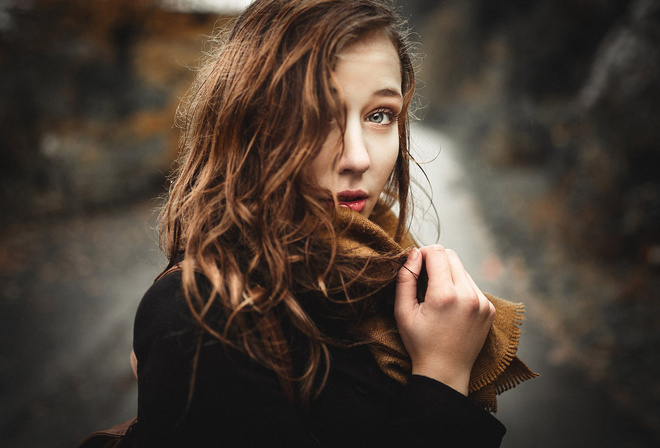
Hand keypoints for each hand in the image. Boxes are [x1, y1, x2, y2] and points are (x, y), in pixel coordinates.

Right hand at [394, 245, 495, 394]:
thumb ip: (406, 278)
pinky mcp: (489, 308)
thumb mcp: (402, 312)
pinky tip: (451, 306)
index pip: (437, 252)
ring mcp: (483, 302)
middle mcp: (468, 295)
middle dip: (435, 260)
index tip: (415, 266)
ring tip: (437, 296)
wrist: (445, 372)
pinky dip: (460, 288)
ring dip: (448, 274)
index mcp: (445, 295)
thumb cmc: (419, 343)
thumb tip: (414, 253)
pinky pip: (472, 285)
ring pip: (462, 269)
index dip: (422, 253)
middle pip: (452, 256)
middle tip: (424, 279)